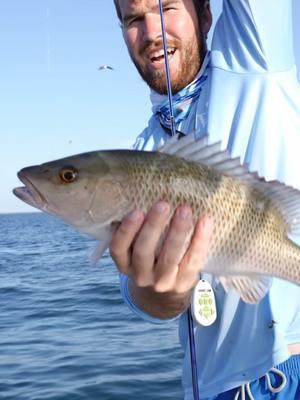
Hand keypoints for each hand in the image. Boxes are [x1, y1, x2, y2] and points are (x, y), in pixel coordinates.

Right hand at [110, 201, 212, 317]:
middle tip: (163, 204)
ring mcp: (162, 282)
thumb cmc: (150, 258)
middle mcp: (140, 275)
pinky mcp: (184, 283)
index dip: (126, 231)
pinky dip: (200, 240)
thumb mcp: (136, 248)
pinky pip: (193, 261)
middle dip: (153, 227)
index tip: (136, 211)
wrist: (166, 294)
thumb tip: (139, 194)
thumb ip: (136, 229)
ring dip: (177, 231)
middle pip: (144, 252)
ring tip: (184, 209)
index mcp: (124, 263)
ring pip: (169, 257)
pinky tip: (205, 221)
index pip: (119, 248)